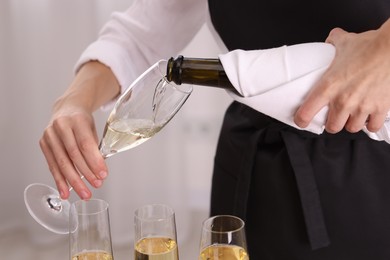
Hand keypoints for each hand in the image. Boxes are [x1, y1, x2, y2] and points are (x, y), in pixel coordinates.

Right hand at [40, 102, 106, 199]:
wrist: (66, 108)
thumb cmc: (82, 121)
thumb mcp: (93, 129)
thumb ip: (95, 148)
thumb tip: (100, 172)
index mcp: (77, 120)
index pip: (86, 144)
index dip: (94, 161)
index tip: (103, 175)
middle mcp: (61, 126)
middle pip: (74, 155)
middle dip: (86, 174)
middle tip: (96, 185)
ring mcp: (49, 135)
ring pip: (62, 163)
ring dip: (73, 181)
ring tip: (84, 193)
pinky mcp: (43, 144)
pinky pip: (52, 165)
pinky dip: (60, 180)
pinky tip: (65, 192)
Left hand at [294, 19, 389, 133]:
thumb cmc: (370, 46)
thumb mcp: (345, 42)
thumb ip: (333, 42)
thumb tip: (330, 40)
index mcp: (328, 87)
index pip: (306, 112)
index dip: (301, 120)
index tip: (301, 121)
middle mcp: (343, 100)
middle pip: (332, 127)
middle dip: (332, 123)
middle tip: (334, 117)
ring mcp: (362, 106)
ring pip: (352, 128)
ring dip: (351, 123)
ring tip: (351, 116)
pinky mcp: (380, 108)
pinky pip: (372, 126)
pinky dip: (371, 124)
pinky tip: (369, 117)